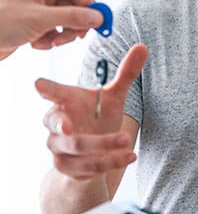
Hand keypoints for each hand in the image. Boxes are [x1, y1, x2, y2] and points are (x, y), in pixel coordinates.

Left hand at [0, 0, 103, 60]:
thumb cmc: (0, 23)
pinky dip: (49, 40)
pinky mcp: (33, 24)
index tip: (100, 21)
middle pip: (73, 7)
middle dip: (74, 25)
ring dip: (61, 35)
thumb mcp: (42, 19)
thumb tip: (97, 17)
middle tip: (76, 37)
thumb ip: (73, 17)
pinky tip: (36, 43)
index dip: (90, 6)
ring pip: (64, 22)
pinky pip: (53, 31)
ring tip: (50, 42)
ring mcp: (36, 9)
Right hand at [35, 44, 148, 179]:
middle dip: (66, 126)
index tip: (39, 85)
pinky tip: (130, 156)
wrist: (92, 155)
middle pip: (58, 124)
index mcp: (65, 102)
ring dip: (103, 145)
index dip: (46, 90)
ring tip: (127, 140)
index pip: (51, 93)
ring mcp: (60, 147)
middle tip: (71, 126)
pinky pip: (88, 167)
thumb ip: (126, 74)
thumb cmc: (97, 118)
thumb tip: (143, 46)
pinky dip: (111, 162)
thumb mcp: (113, 97)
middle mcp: (57, 125)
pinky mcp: (67, 167)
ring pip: (76, 147)